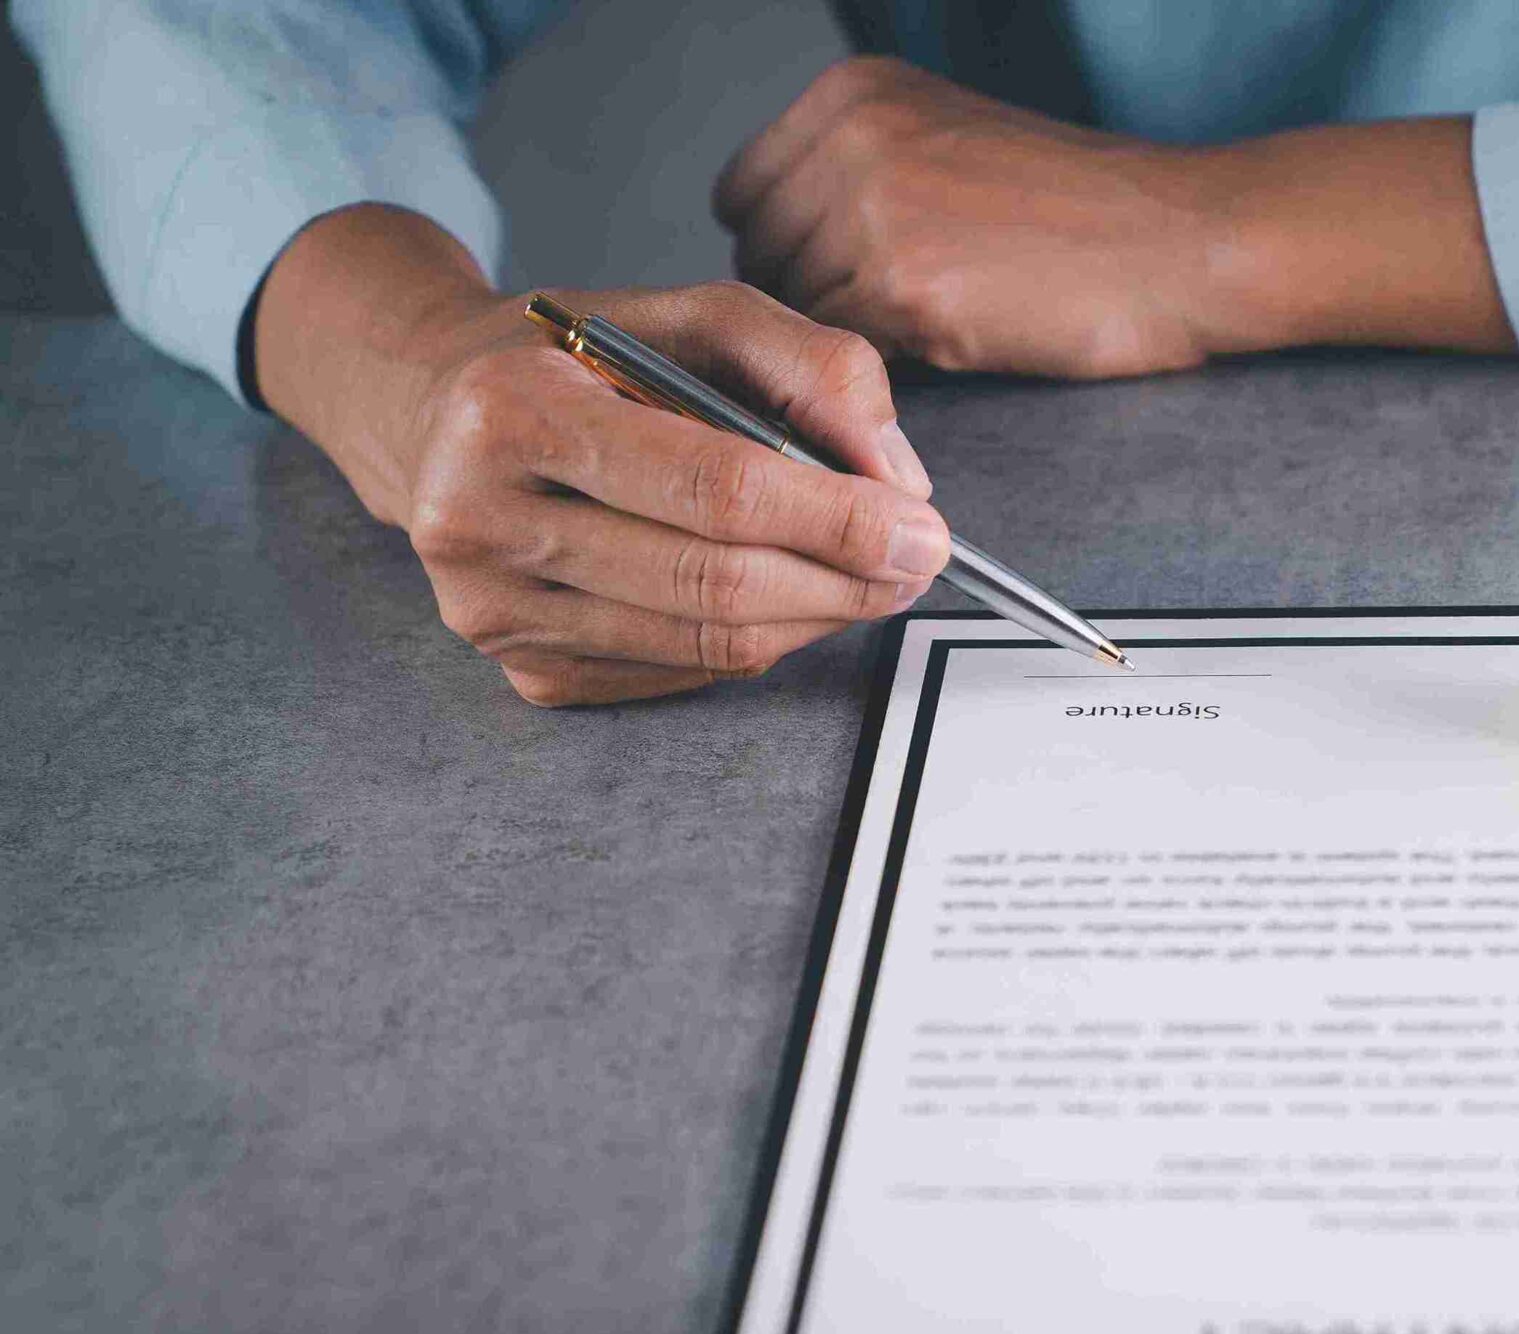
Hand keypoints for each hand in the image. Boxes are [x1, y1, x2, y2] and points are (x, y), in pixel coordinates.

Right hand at [254, 207, 947, 705]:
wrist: (437, 412)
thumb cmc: (577, 361)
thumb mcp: (692, 316)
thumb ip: (812, 367)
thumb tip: (896, 476)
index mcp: (512, 410)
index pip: (716, 488)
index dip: (837, 519)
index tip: (920, 529)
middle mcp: (480, 518)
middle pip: (717, 580)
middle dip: (845, 580)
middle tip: (917, 563)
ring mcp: (494, 609)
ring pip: (710, 641)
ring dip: (816, 616)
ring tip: (869, 577)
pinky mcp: (523, 667)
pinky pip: (683, 671)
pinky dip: (757, 638)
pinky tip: (782, 595)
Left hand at [714, 59, 1517, 378]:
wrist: (1178, 241)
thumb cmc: (1084, 208)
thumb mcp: (953, 137)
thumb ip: (860, 166)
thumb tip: (783, 238)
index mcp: (854, 91)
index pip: (744, 192)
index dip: (787, 248)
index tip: (839, 277)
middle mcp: (848, 138)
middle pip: (759, 256)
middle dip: (811, 297)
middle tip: (894, 315)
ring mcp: (869, 211)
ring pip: (796, 314)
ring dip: (849, 340)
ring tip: (938, 325)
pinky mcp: (900, 289)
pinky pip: (843, 356)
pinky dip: (886, 368)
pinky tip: (955, 342)